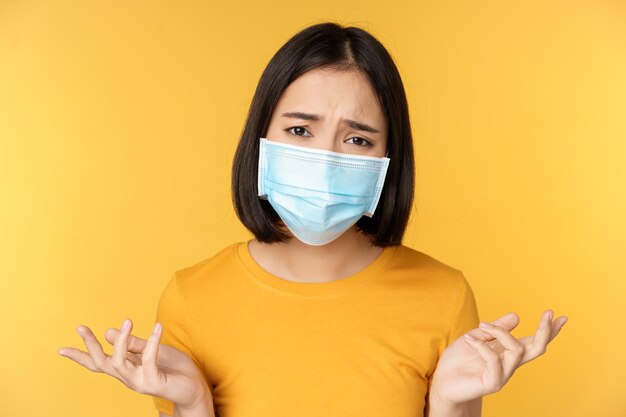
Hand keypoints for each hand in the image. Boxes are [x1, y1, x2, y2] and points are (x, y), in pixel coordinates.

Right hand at [58, 319, 212, 410]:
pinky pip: (148, 360)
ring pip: (119, 362)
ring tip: (127, 320)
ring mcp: (140, 381)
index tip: (60, 349)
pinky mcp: (154, 382)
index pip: (99, 363)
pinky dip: (152, 342)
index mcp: (126, 369)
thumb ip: (133, 344)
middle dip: (89, 346)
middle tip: (81, 327)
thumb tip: (108, 331)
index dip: (80, 356)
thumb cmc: (175, 369)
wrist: (195, 388)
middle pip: (102, 363)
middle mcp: (128, 377)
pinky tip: (158, 327)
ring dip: (120, 341)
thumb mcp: (152, 351)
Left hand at [429, 309, 567, 405]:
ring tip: (483, 325)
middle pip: (536, 349)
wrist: (442, 380)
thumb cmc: (459, 360)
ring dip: (502, 333)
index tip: (560, 316)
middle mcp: (509, 364)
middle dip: (545, 331)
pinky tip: (469, 339)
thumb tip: (517, 316)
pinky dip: (482, 346)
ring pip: (517, 351)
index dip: (549, 331)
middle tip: (548, 314)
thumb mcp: (477, 337)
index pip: (534, 341)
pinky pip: (494, 361)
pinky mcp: (491, 383)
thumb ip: (496, 329)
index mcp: (508, 353)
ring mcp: (502, 374)